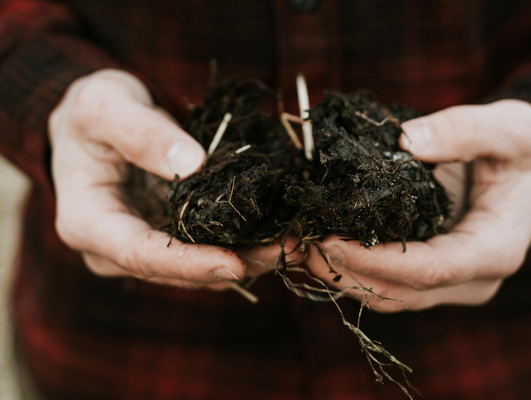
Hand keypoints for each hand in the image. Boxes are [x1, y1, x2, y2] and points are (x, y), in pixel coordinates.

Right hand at [49, 69, 284, 288]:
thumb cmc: (92, 112)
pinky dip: (240, 245)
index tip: (237, 263)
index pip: (140, 254)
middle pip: (177, 270)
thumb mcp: (104, 106)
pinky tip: (276, 233)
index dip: (190, 264)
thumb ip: (141, 132)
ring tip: (293, 243)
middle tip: (288, 248)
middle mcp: (114, 249)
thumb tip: (193, 163)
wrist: (97, 124)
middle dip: (233, 264)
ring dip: (247, 259)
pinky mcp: (168, 238)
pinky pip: (205, 252)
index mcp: (88, 222)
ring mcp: (144, 247)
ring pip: (197, 269)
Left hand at [305, 100, 530, 311]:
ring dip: (337, 276)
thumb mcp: (509, 128)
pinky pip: (383, 283)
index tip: (328, 240)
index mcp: (495, 250)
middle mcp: (471, 280)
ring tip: (293, 245)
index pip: (429, 270)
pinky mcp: (428, 275)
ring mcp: (449, 284)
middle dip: (344, 271)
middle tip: (297, 241)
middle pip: (400, 291)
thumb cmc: (522, 151)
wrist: (529, 175)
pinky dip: (346, 270)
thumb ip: (464, 131)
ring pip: (386, 295)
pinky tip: (312, 247)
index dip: (375, 260)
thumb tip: (407, 141)